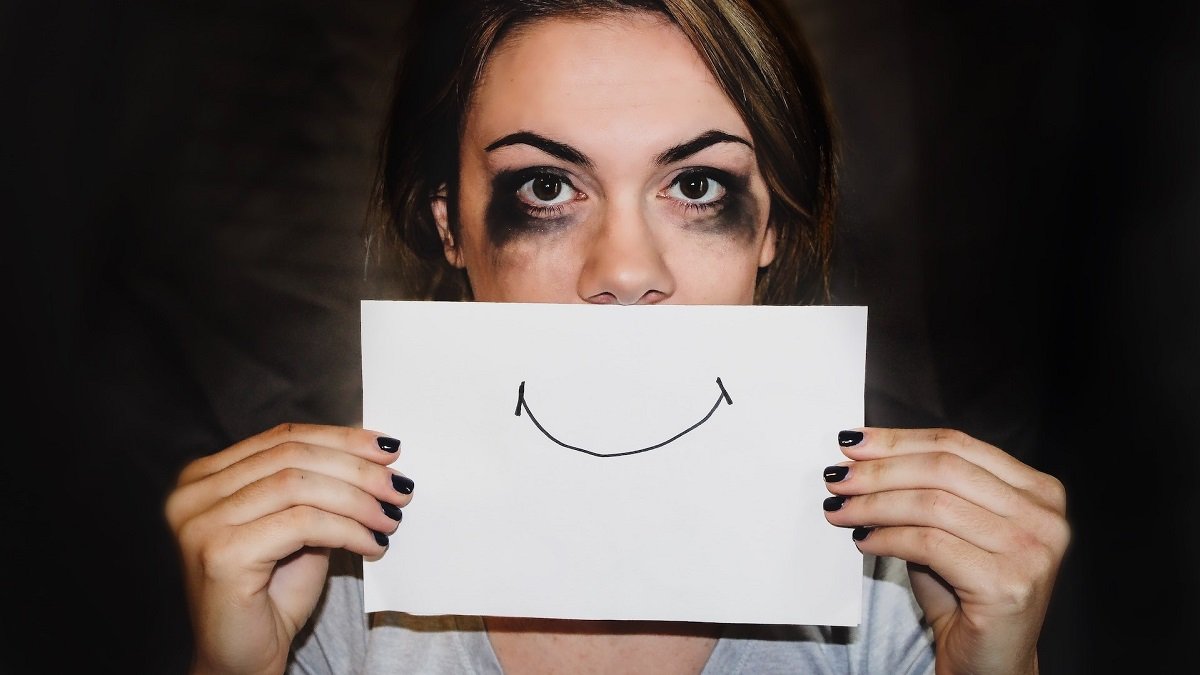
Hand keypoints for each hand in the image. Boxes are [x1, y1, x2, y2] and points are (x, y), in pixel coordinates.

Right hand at [164, 424, 413, 674]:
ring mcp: (200, 522)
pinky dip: (348, 530)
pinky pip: (303, 524)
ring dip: (358, 500)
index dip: (342, 439)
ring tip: (391, 518)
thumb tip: (374, 454)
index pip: (284, 438)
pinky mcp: (220, 553)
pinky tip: (372, 544)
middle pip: (292, 456)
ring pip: (300, 486)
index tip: (390, 449)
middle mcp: (193, 493)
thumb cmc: (271, 596)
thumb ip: (319, 487)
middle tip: (399, 488)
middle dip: (357, 469)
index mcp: (205, 477)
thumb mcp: (298, 526)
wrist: (242, 659)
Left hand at [822, 428, 1068, 674]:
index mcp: (1038, 491)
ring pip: (933, 504)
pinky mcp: (1006, 584)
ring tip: (840, 509)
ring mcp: (1030, 551)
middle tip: (838, 477)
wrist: (989, 662)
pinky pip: (929, 544)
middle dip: (881, 470)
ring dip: (875, 504)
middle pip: (944, 469)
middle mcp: (1044, 517)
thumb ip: (925, 488)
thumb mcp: (951, 528)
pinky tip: (863, 540)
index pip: (958, 445)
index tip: (853, 443)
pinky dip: (887, 538)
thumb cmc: (966, 594)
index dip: (899, 441)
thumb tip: (863, 455)